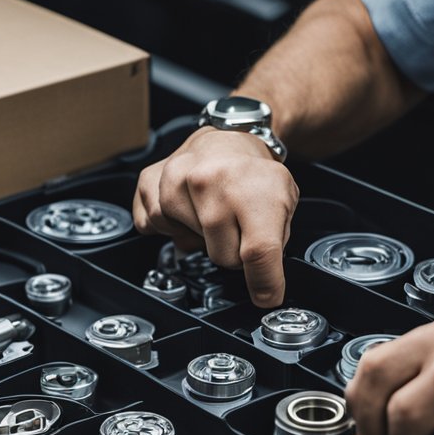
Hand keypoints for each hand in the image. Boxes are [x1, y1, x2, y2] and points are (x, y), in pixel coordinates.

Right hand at [132, 127, 298, 306]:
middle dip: (233, 251)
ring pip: (187, 246)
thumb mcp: (284, 201)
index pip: (258, 252)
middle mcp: (210, 182)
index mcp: (251, 188)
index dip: (264, 282)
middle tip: (237, 226)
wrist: (227, 138)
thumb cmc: (253, 174)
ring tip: (210, 211)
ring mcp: (174, 181)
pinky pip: (154, 228)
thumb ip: (276, 242)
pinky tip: (186, 209)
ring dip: (201, 237)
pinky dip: (170, 226)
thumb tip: (265, 287)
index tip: (267, 296)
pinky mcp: (149, 183)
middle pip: (222, 257)